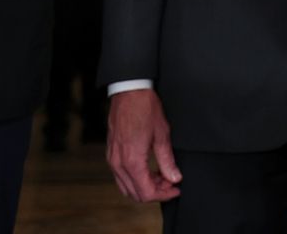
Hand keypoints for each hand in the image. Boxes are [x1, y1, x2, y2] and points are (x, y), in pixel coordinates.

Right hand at [107, 88, 181, 202]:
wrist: (129, 91)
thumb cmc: (145, 108)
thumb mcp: (162, 134)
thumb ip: (167, 160)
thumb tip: (175, 177)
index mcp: (132, 161)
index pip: (146, 192)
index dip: (163, 195)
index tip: (176, 189)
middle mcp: (118, 163)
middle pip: (135, 193)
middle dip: (155, 192)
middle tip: (171, 182)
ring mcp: (112, 159)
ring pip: (127, 187)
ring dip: (145, 186)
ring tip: (162, 175)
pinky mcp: (111, 153)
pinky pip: (121, 176)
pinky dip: (136, 178)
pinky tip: (149, 169)